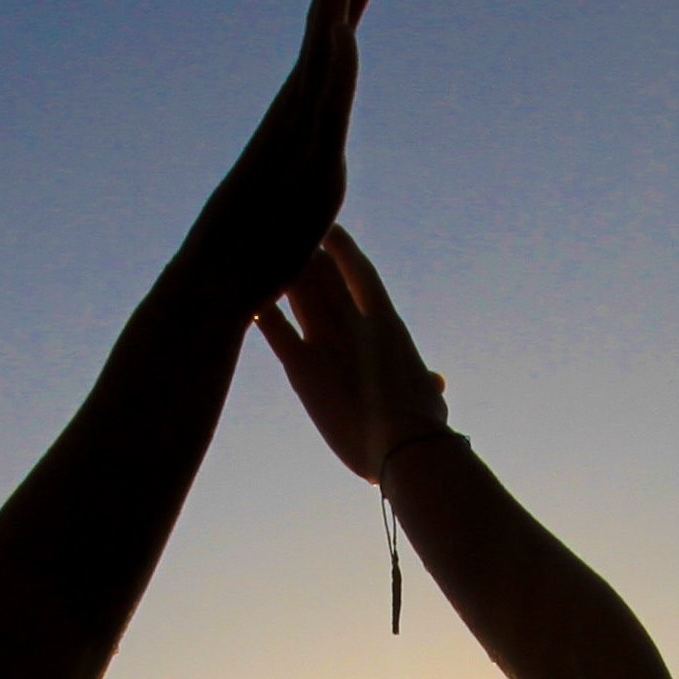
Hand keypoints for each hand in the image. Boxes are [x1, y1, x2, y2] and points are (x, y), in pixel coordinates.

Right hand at [178, 0, 384, 311]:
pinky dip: (328, 63)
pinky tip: (340, 26)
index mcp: (307, 117)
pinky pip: (314, 105)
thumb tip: (318, 170)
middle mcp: (299, 112)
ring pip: (323, 47)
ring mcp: (295, 132)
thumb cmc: (248, 256)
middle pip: (329, 23)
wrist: (212, 284)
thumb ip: (312, 175)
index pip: (336, 40)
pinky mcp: (293, 162)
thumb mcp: (303, 207)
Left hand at [255, 229, 450, 483]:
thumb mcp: (430, 399)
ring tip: (262, 250)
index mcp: (387, 324)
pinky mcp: (301, 368)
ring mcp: (326, 341)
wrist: (406, 445)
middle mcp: (354, 322)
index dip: (344, 252)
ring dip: (280, 272)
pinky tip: (243, 294)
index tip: (330, 233)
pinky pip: (274, 328)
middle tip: (285, 237)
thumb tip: (435, 384)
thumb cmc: (425, 427)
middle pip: (322, 276)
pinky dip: (260, 310)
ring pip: (297, 292)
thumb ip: (427, 384)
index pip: (361, 275)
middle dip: (305, 256)